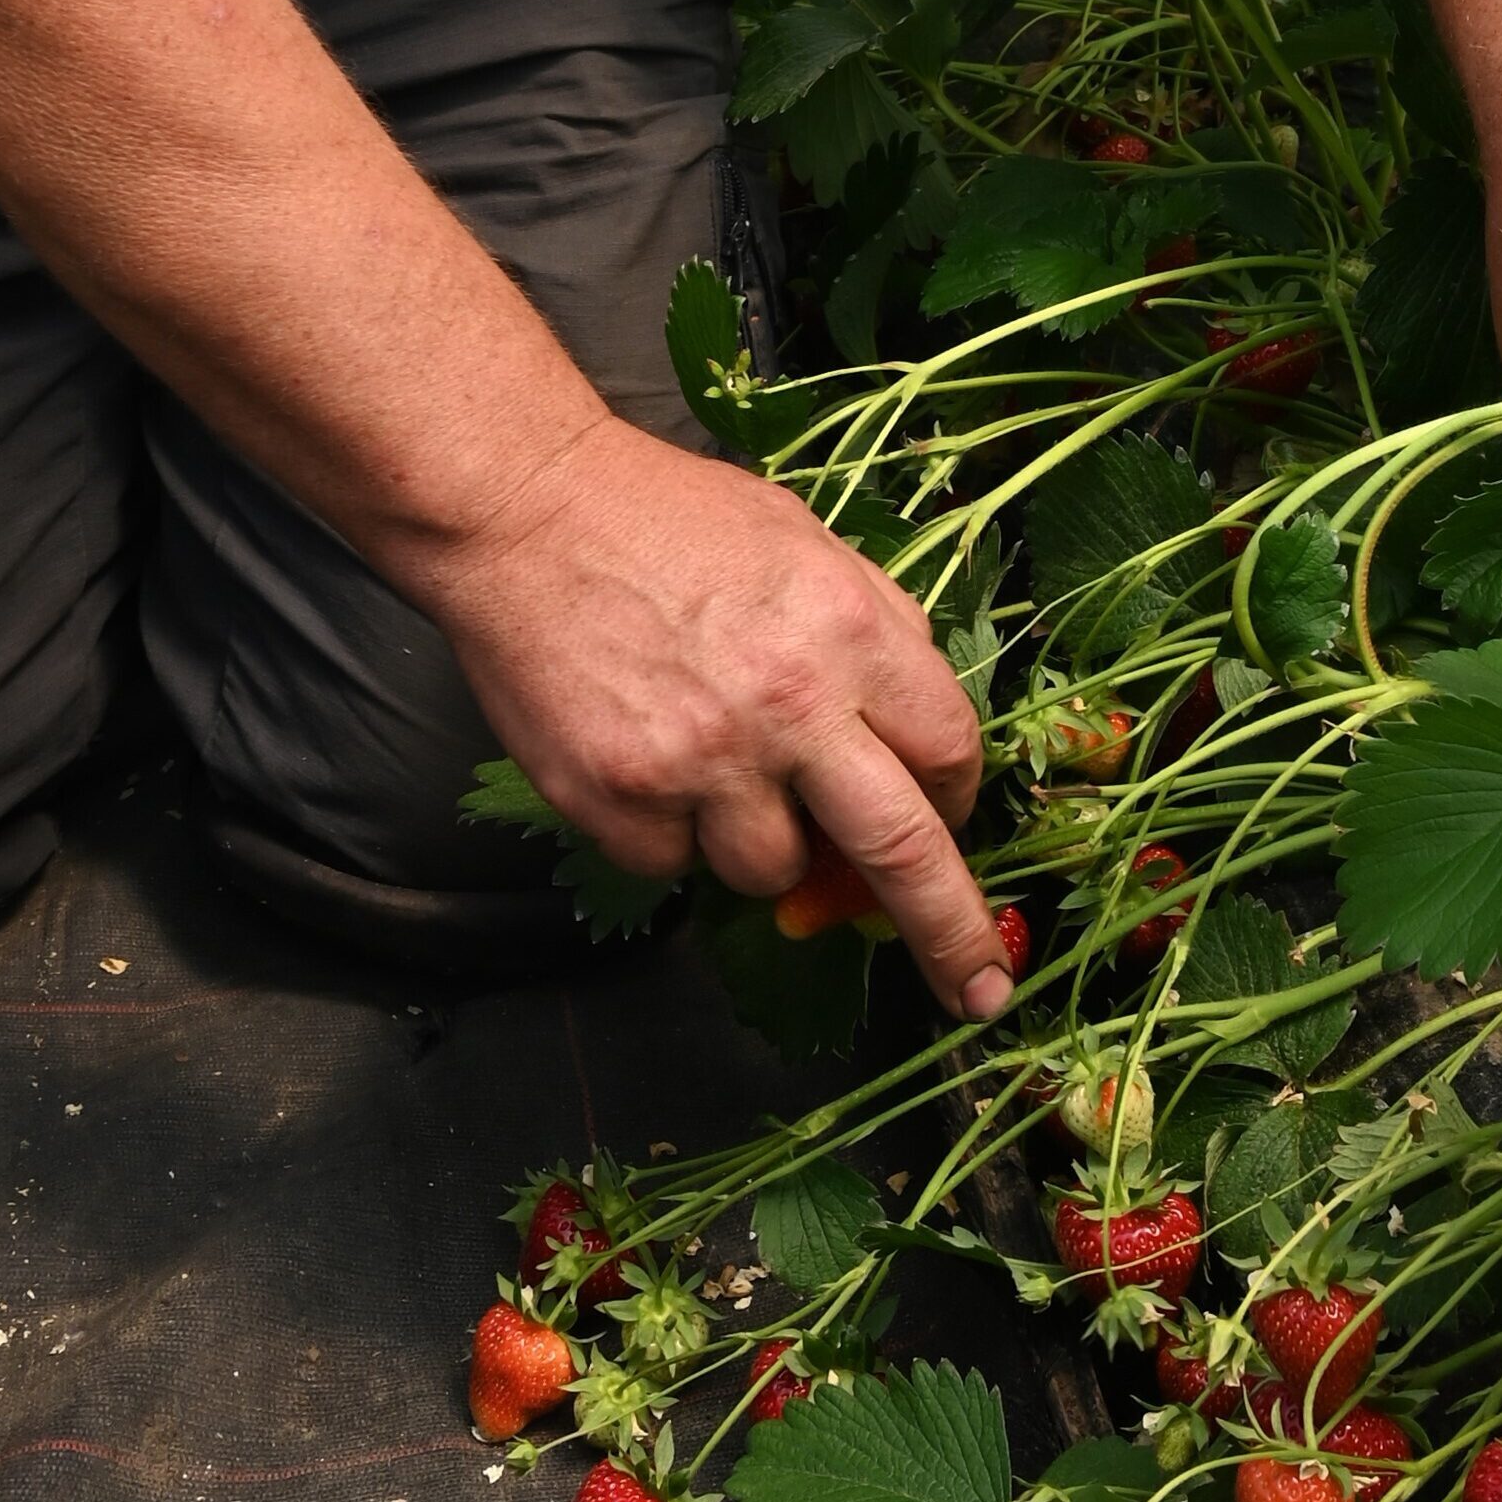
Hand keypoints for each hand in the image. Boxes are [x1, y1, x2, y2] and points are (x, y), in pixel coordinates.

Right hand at [416, 415, 1010, 1018]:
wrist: (522, 510)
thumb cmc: (663, 519)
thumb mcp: (803, 544)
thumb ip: (873, 633)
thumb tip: (918, 732)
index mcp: (849, 633)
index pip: (950, 752)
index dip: (955, 801)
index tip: (948, 825)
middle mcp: (788, 706)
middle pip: (901, 851)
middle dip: (950, 933)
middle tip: (978, 992)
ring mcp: (701, 761)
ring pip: (769, 871)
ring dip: (755, 839)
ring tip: (706, 756)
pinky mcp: (621, 800)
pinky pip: (673, 864)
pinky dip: (666, 830)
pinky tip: (641, 755)